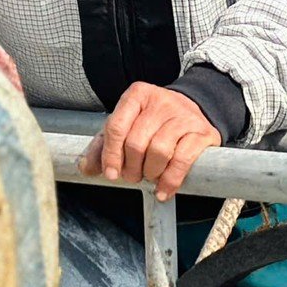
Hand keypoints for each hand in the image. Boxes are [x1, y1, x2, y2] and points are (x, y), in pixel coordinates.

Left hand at [79, 83, 220, 201]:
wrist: (194, 111)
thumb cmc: (154, 122)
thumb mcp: (126, 126)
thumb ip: (103, 146)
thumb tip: (85, 168)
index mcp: (136, 95)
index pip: (116, 127)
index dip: (111, 155)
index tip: (111, 174)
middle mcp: (160, 101)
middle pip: (136, 142)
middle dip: (131, 167)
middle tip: (133, 176)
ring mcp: (183, 116)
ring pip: (159, 151)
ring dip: (150, 173)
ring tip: (149, 177)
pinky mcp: (201, 132)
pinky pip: (182, 160)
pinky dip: (170, 180)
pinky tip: (163, 190)